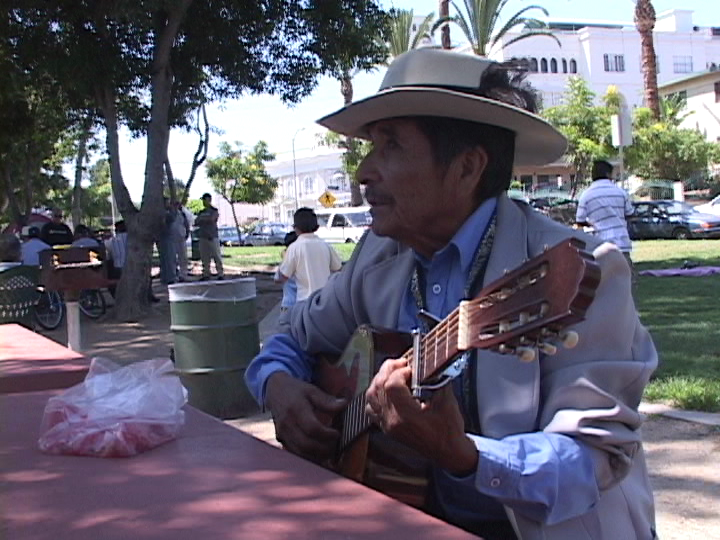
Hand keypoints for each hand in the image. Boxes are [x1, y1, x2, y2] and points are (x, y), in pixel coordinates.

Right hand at [265, 371, 346, 461]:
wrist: (275, 391)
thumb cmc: (296, 390)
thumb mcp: (312, 390)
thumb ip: (327, 400)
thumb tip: (345, 404)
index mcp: (296, 409)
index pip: (312, 428)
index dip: (327, 434)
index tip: (338, 433)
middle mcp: (287, 424)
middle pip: (306, 444)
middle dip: (324, 449)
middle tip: (335, 445)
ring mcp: (282, 433)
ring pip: (300, 453)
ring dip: (317, 455)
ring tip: (330, 450)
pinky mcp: (281, 439)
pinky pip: (295, 453)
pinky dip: (308, 456)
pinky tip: (318, 452)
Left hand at [365, 358, 477, 475]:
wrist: (448, 452)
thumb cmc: (449, 430)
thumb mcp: (447, 401)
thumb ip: (436, 379)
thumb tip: (428, 364)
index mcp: (406, 416)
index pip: (392, 385)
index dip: (400, 371)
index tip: (411, 368)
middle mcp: (392, 421)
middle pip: (378, 387)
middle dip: (388, 370)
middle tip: (401, 364)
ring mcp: (387, 426)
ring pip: (371, 396)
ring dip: (379, 381)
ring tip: (393, 373)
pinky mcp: (386, 428)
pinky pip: (371, 408)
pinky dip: (375, 396)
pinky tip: (387, 391)